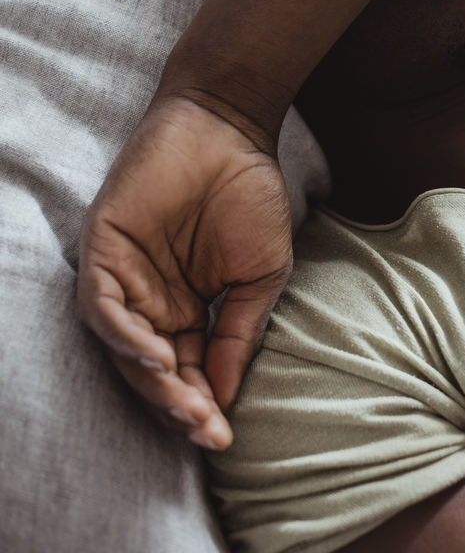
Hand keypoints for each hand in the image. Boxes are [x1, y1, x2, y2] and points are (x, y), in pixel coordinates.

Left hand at [77, 94, 292, 448]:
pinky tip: (158, 357)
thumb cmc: (250, 195)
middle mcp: (148, 300)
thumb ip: (240, 335)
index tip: (224, 436)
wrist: (233, 131)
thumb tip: (226, 399)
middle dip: (176, 404)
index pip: (185, 372)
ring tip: (186, 406)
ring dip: (152, 382)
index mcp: (184, 310)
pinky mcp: (102, 250)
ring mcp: (123, 277)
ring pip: (122, 348)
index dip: (201, 406)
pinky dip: (124, 337)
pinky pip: (102, 308)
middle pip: (149, 370)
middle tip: (205, 429)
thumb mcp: (259, 278)